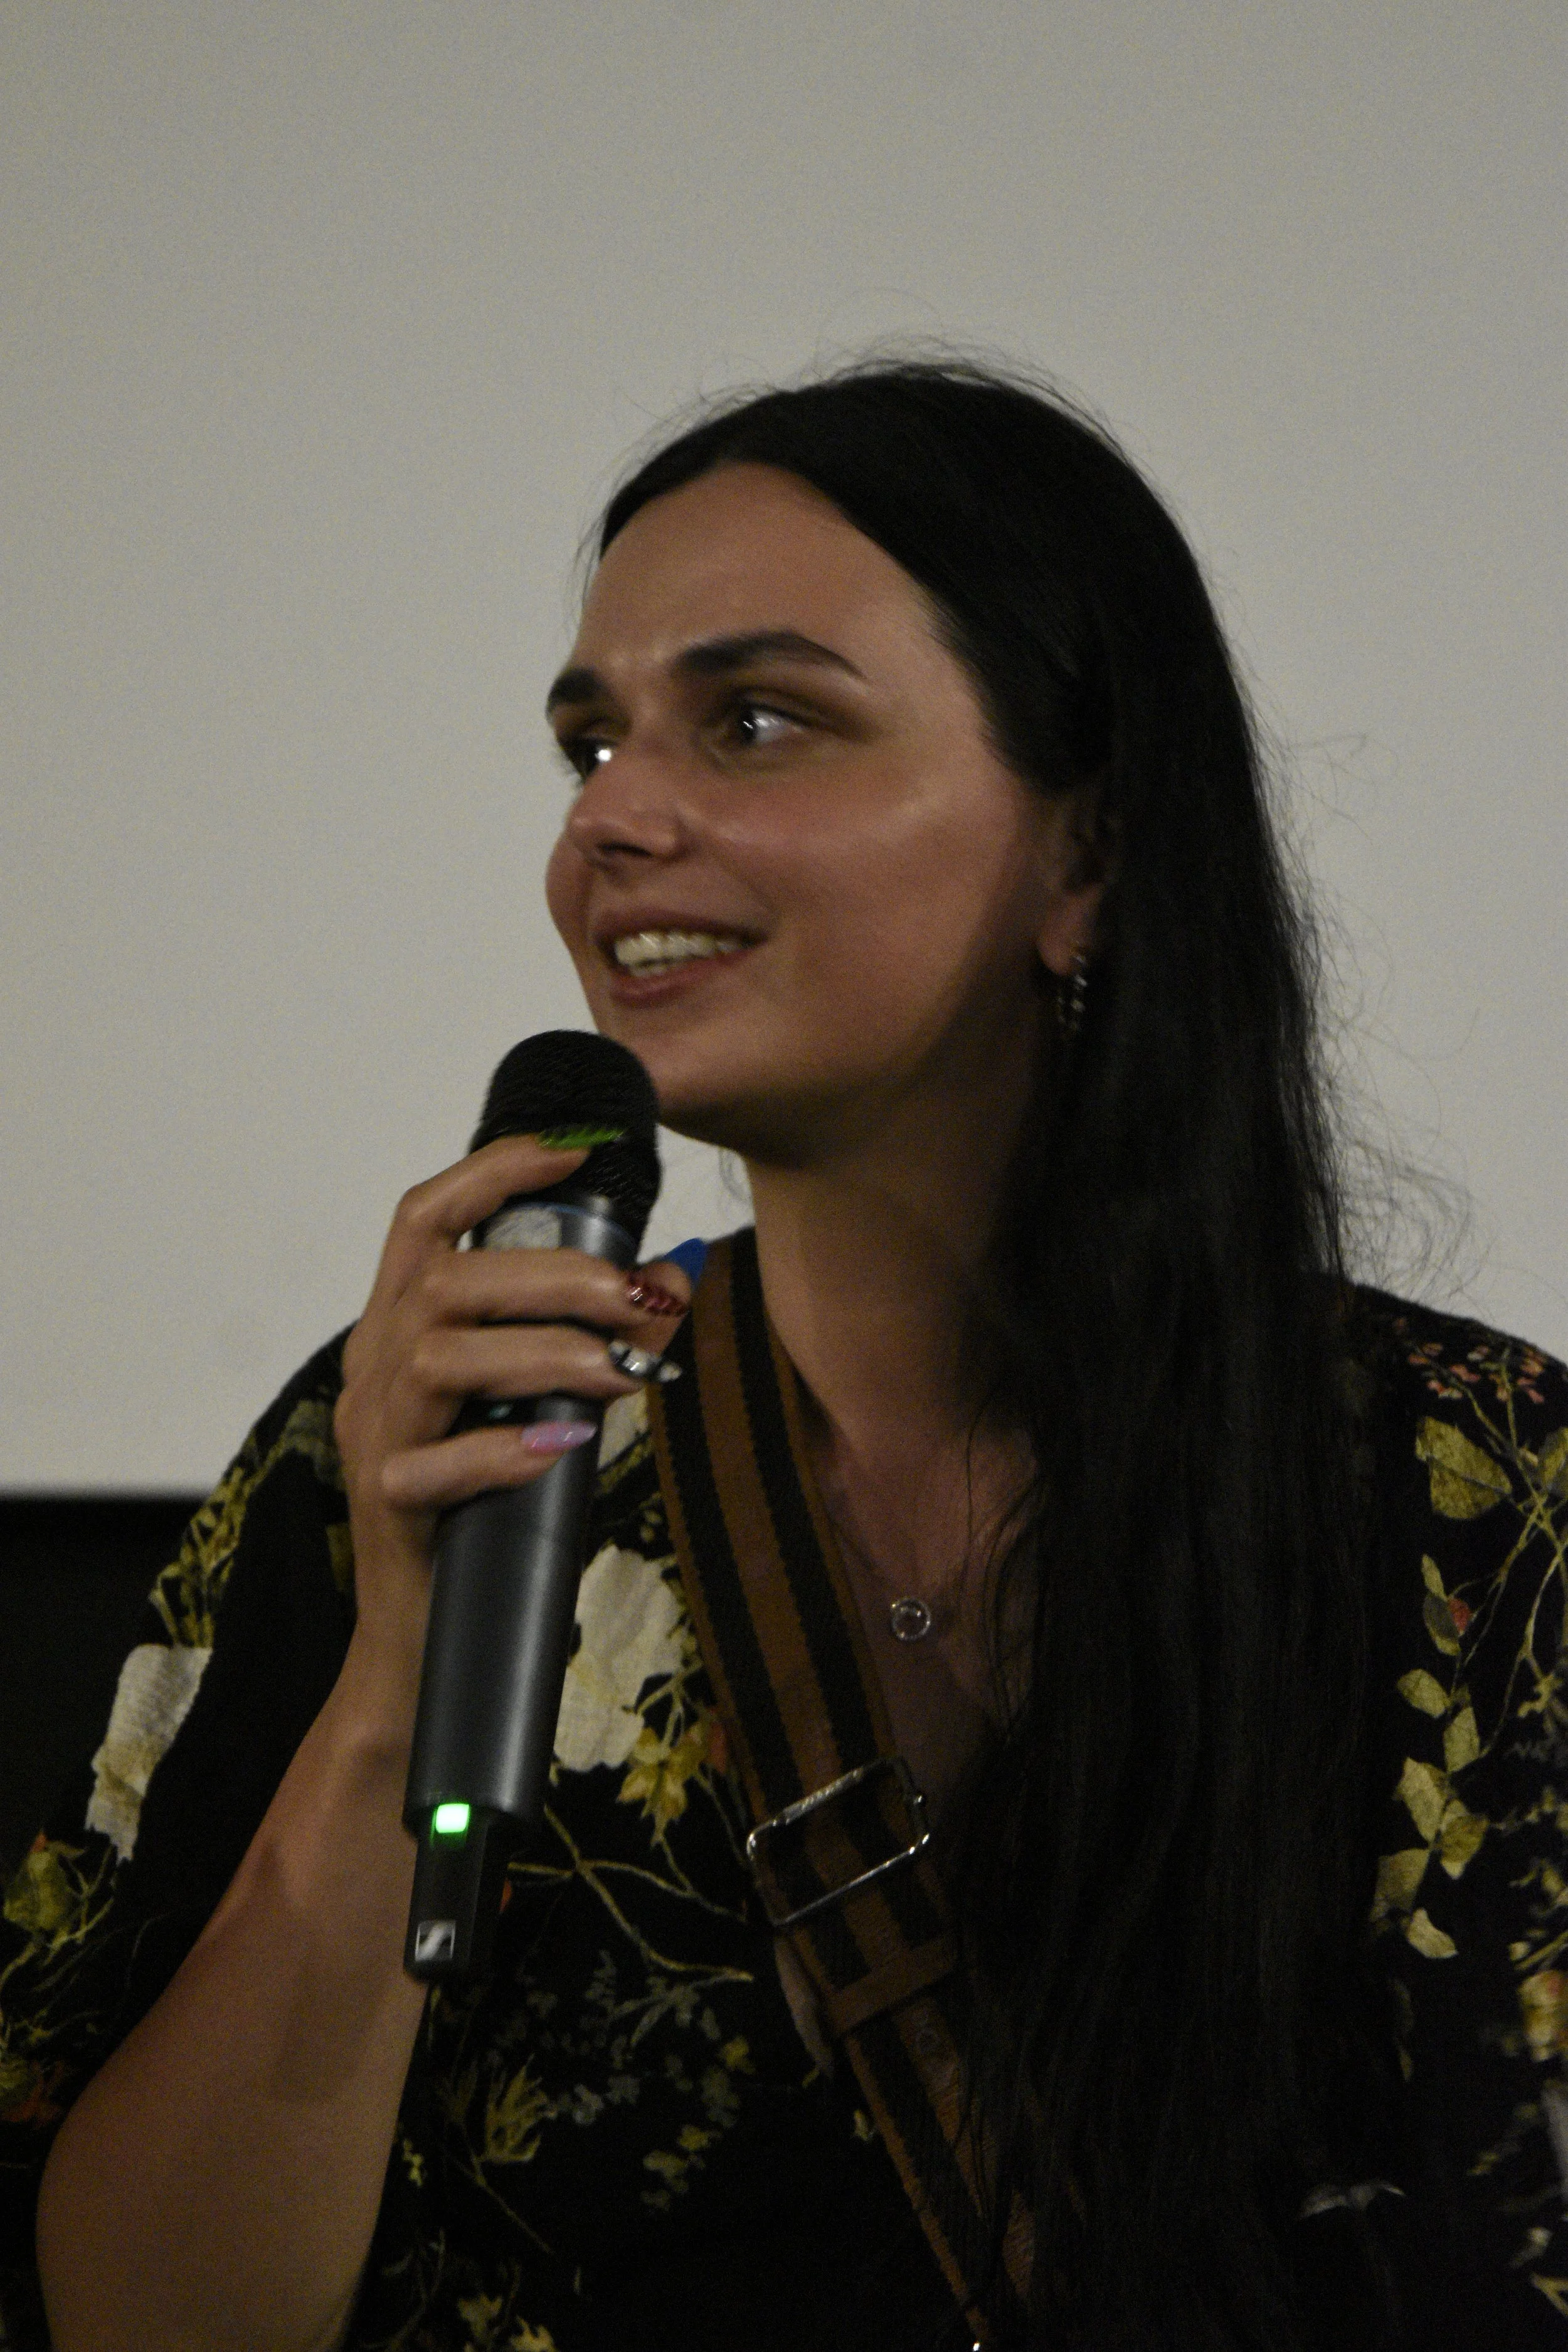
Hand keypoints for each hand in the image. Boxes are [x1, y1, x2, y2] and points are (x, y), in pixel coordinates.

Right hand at [333, 1135, 692, 1717]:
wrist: (425, 1636)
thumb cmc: (490, 1503)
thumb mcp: (543, 1402)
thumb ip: (593, 1339)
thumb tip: (676, 1276)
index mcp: (401, 1324)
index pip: (423, 1216)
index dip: (492, 1173)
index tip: (572, 1156)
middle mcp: (375, 1366)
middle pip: (448, 1281)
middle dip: (556, 1276)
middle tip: (642, 1299)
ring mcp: (374, 1436)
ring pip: (438, 1357)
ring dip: (543, 1352)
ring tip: (622, 1371)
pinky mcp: (388, 1506)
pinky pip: (434, 1466)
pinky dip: (503, 1449)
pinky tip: (565, 1445)